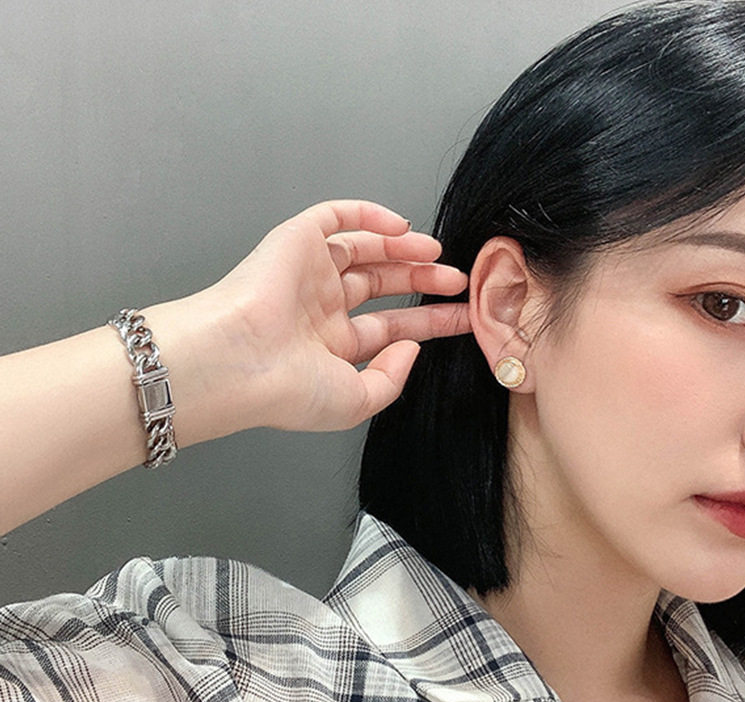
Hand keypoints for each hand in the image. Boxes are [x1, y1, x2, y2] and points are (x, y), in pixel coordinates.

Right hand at [195, 200, 469, 432]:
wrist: (238, 361)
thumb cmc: (286, 390)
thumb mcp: (355, 401)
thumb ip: (390, 378)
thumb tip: (410, 347)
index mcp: (331, 345)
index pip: (391, 326)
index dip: (430, 321)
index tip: (464, 316)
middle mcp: (320, 307)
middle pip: (384, 286)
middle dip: (424, 282)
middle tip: (459, 282)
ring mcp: (308, 273)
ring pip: (366, 249)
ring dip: (405, 249)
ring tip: (439, 256)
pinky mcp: (294, 242)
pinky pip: (336, 217)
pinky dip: (369, 215)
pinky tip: (402, 227)